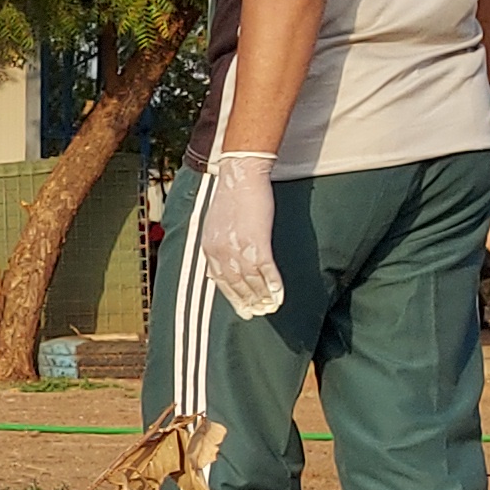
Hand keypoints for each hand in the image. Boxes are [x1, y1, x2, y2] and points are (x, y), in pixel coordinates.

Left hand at [195, 153, 284, 315]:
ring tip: (270, 307)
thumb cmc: (231, 197)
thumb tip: (220, 263)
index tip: (242, 309)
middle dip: (247, 301)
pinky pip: (266, 270)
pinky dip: (273, 284)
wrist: (240, 176)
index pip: (219, 280)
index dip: (232, 296)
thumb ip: (217, 244)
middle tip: (257, 314)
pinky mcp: (257, 241)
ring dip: (262, 296)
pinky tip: (279, 295)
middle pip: (235, 284)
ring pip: (251, 280)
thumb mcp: (215, 224)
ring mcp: (238, 248)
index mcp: (209, 248)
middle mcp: (221, 252)